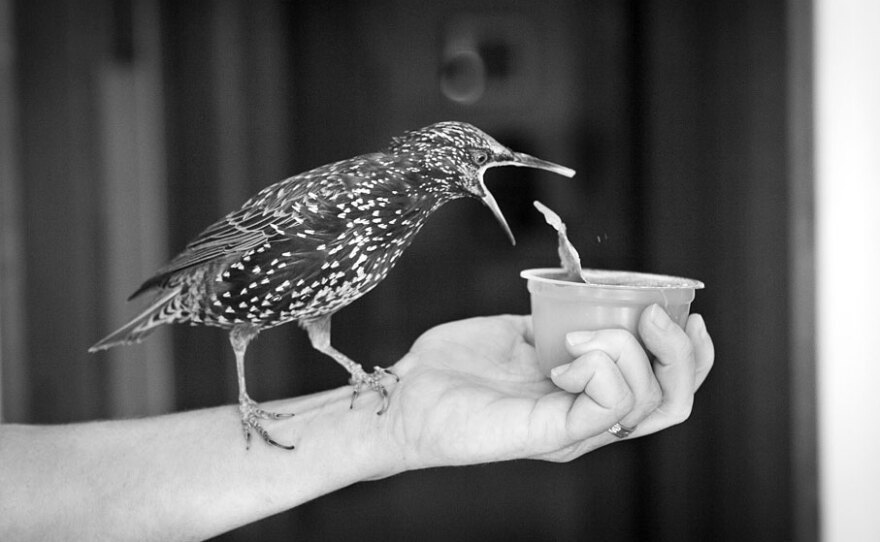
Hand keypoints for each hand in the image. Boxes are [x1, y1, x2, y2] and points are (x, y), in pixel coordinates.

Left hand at [381, 305, 713, 470]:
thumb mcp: (519, 333)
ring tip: (583, 333)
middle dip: (681, 353)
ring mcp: (573, 432)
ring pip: (646, 402)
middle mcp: (589, 420)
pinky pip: (607, 406)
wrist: (404, 394)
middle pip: (672, 403)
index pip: (664, 391)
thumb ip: (559, 323)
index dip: (693, 357)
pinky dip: (602, 368)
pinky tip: (564, 355)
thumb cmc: (454, 367)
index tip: (690, 312)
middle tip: (653, 315)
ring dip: (628, 351)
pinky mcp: (550, 436)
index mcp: (587, 397)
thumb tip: (587, 298)